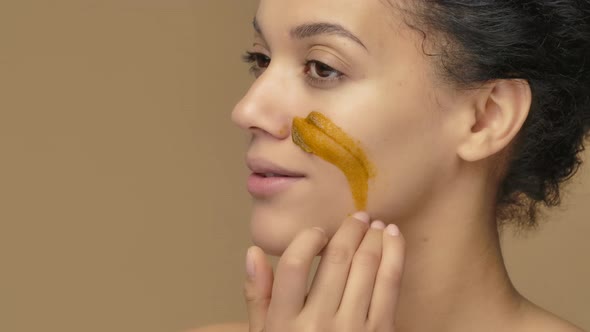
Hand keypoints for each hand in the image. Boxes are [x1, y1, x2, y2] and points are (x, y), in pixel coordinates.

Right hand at [243, 212, 405, 331]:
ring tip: (376, 224)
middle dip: (350, 229)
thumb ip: (257, 295)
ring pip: (367, 266)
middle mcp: (319, 325)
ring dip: (374, 238)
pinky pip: (391, 284)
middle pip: (337, 259)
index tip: (318, 232)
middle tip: (358, 216)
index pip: (294, 265)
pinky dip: (395, 255)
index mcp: (285, 323)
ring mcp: (353, 330)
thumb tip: (253, 253)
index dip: (308, 239)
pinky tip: (394, 238)